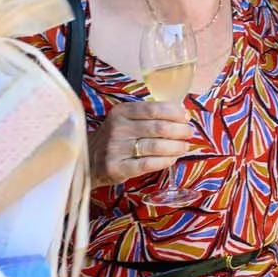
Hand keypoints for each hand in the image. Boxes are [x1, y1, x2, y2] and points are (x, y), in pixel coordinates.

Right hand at [87, 99, 202, 187]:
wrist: (88, 160)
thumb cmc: (115, 138)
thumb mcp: (125, 120)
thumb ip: (148, 115)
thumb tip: (182, 113)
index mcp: (121, 112)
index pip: (154, 108)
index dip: (174, 112)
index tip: (186, 116)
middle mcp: (117, 128)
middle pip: (158, 128)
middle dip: (179, 130)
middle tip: (189, 133)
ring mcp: (116, 149)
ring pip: (155, 146)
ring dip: (175, 147)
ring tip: (184, 147)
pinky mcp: (117, 168)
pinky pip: (147, 164)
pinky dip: (164, 161)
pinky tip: (172, 159)